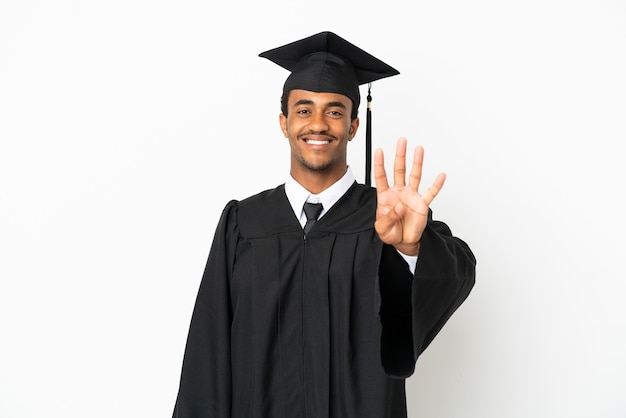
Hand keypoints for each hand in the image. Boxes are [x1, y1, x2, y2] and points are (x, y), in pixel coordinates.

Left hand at [374, 137, 445, 255]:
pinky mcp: (422, 203)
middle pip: (399, 169)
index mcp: (386, 196)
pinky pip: (431, 192)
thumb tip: (398, 207)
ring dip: (417, 162)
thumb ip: (387, 218)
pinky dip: (437, 185)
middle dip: (400, 155)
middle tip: (402, 141)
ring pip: (415, 175)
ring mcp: (411, 196)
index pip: (381, 176)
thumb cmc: (391, 233)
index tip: (379, 151)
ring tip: (419, 149)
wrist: (404, 241)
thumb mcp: (382, 228)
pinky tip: (441, 176)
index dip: (380, 164)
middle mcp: (399, 192)